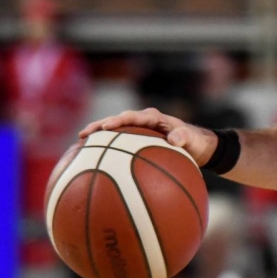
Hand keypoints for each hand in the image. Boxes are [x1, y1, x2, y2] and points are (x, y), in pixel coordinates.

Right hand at [78, 107, 217, 166]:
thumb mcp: (193, 140)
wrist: (196, 146)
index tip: (106, 127)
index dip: (118, 121)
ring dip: (98, 137)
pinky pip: (119, 144)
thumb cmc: (194, 142)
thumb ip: (184, 137)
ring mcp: (138, 131)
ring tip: (79, 145)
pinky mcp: (136, 141)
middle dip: (99, 126)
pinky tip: (93, 161)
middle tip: (83, 135)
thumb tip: (174, 140)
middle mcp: (143, 121)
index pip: (132, 117)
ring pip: (114, 132)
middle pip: (116, 122)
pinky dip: (107, 149)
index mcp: (153, 118)